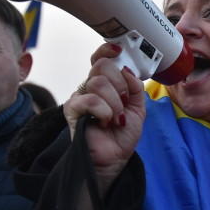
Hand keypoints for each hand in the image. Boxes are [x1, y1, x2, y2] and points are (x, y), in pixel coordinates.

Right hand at [64, 43, 145, 196]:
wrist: (114, 158)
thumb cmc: (122, 135)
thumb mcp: (138, 108)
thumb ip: (135, 88)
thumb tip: (128, 70)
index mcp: (106, 83)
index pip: (101, 58)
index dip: (107, 50)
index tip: (118, 50)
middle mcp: (91, 87)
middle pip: (101, 66)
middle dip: (119, 84)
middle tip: (124, 102)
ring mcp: (80, 97)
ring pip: (98, 83)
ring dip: (115, 102)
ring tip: (116, 118)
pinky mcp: (72, 110)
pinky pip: (89, 100)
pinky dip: (104, 111)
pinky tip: (105, 122)